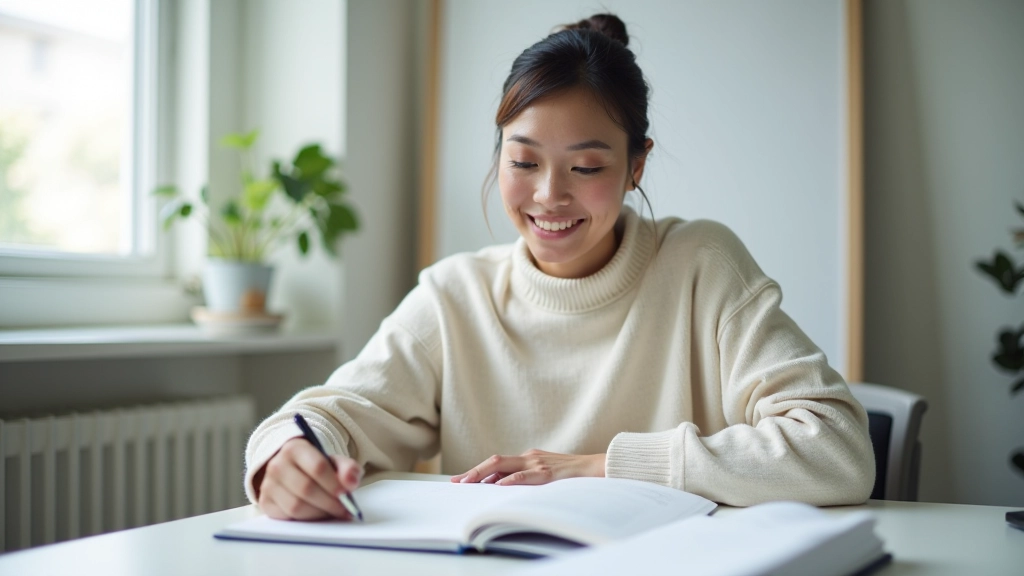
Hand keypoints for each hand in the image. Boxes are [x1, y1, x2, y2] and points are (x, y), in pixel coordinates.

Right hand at [254, 437, 363, 520]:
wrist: (293, 469)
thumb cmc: (316, 466)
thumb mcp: (334, 462)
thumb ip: (348, 468)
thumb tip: (351, 482)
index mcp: (295, 448)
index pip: (317, 467)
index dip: (334, 484)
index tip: (347, 494)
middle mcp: (277, 465)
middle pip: (306, 489)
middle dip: (329, 503)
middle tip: (345, 510)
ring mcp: (268, 485)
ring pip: (296, 506)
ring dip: (319, 513)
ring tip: (333, 512)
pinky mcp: (265, 503)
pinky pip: (287, 517)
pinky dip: (306, 519)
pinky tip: (317, 515)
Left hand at [450, 449, 605, 485]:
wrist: (596, 467)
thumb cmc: (571, 475)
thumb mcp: (546, 474)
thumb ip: (526, 478)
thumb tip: (501, 487)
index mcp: (528, 457)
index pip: (497, 462)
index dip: (478, 470)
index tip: (461, 479)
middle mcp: (529, 457)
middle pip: (495, 460)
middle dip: (474, 471)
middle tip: (457, 481)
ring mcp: (537, 463)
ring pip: (503, 465)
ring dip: (482, 474)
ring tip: (467, 482)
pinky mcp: (547, 472)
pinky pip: (523, 475)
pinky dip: (508, 480)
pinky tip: (496, 485)